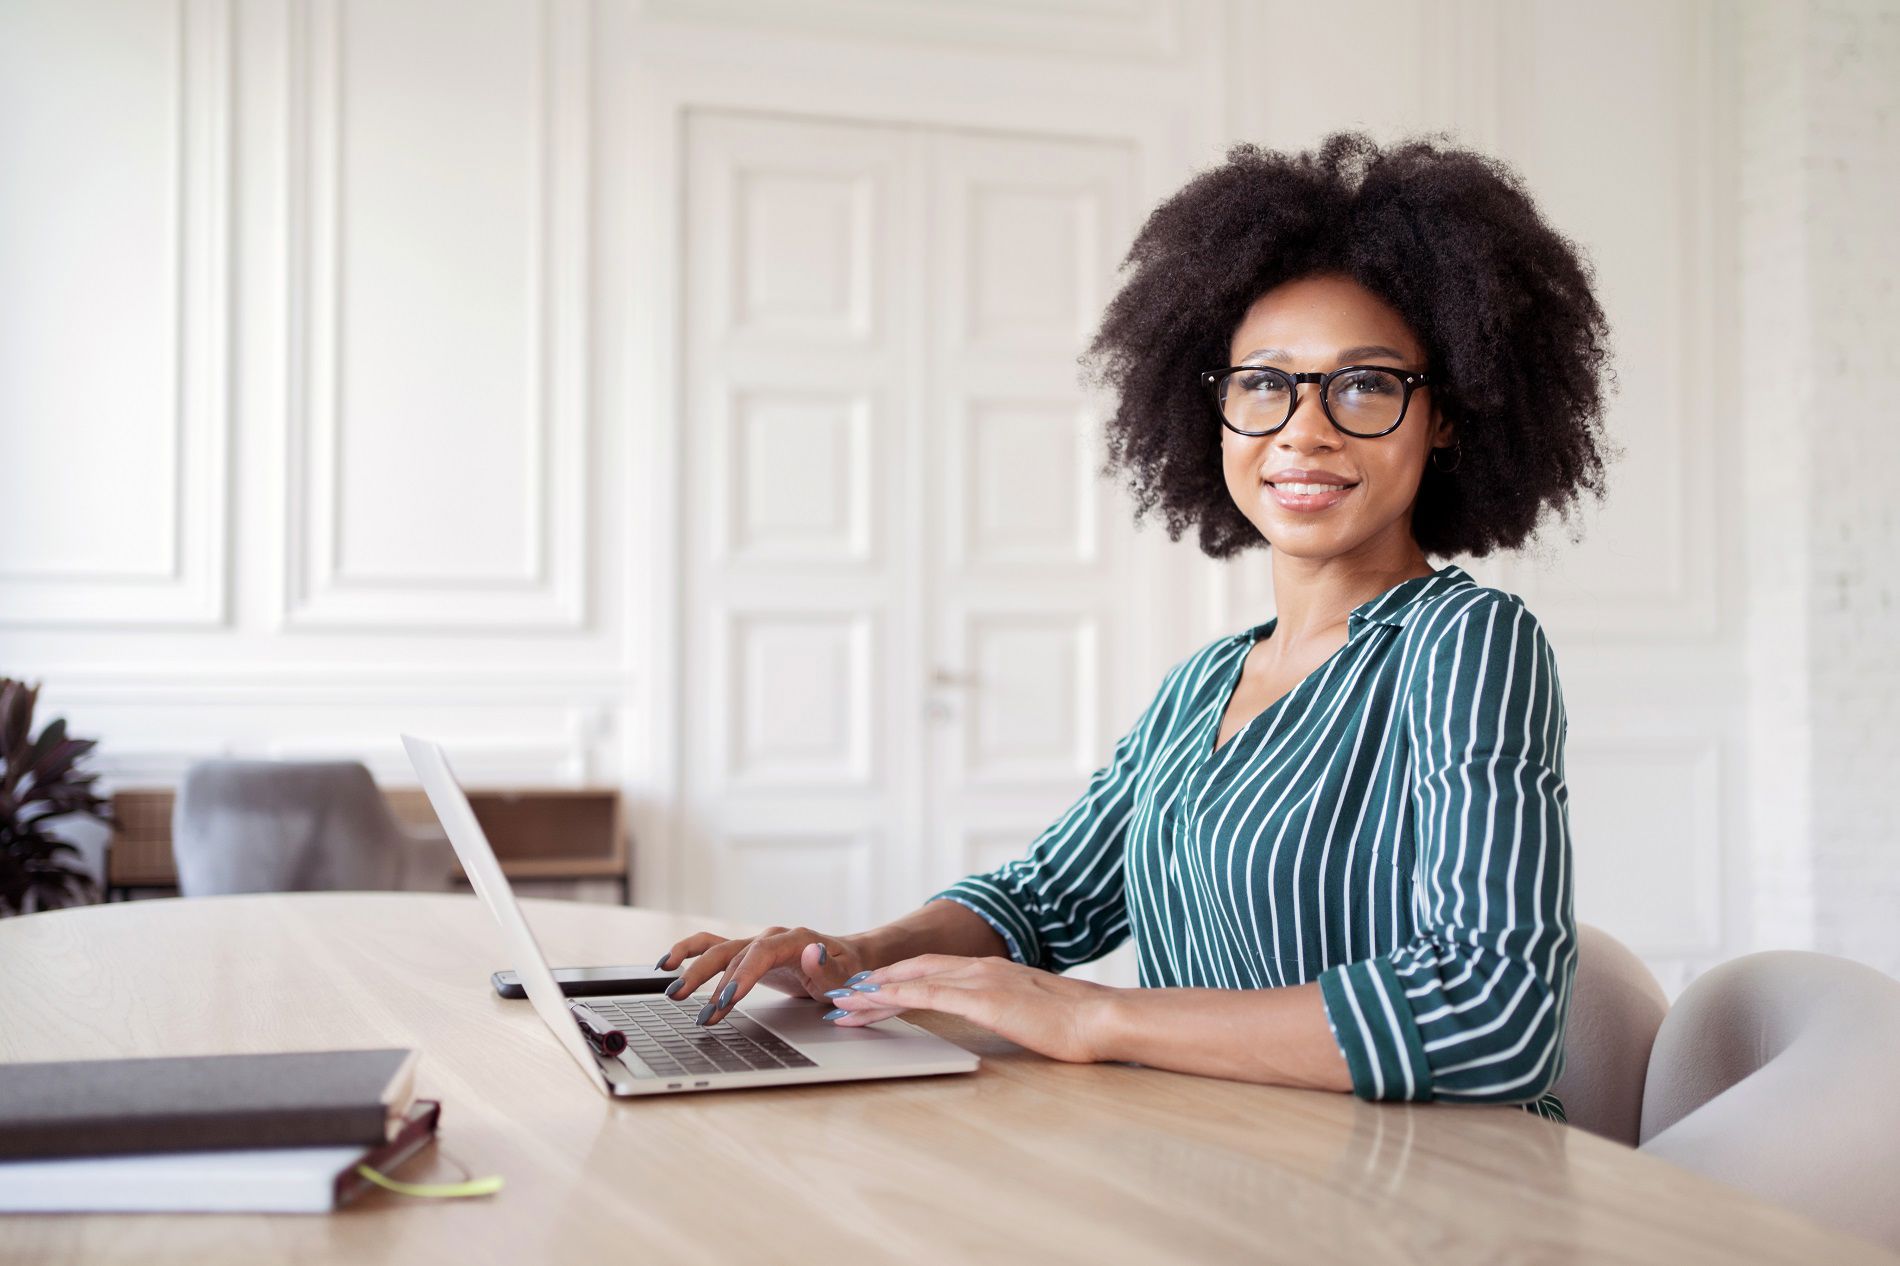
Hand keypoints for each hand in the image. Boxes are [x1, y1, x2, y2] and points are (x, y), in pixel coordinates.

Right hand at [655, 926, 866, 1026]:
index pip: (762, 953)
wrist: (846, 959)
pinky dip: (689, 952)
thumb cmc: (847, 970)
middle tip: (695, 1007)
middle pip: (733, 952)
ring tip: (672, 991)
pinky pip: (714, 947)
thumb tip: (810, 953)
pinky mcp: (747, 954)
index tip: (728, 998)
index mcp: (795, 939)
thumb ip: (828, 969)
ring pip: (717, 950)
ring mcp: (756, 943)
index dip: (743, 975)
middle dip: (711, 980)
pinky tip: (667, 964)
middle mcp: (771, 937)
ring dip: (693, 970)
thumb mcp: (846, 977)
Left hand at [824, 953, 1118, 1063]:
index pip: (934, 970)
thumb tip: (1008, 1019)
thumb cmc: (1079, 1024)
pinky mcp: (982, 998)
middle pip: (914, 970)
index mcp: (994, 972)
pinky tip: (871, 1002)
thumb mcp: (1037, 1014)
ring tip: (841, 1004)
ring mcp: (980, 979)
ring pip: (911, 979)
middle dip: (875, 984)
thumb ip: (1015, 1010)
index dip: (899, 979)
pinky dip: (893, 995)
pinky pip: (926, 994)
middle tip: (842, 997)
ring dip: (872, 992)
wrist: (1102, 1019)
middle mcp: (981, 968)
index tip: (871, 992)